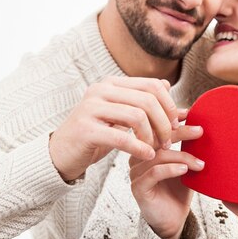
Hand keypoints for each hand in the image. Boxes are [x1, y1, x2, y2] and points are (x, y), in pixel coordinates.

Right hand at [49, 76, 178, 181]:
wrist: (62, 152)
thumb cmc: (96, 134)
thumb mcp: (121, 115)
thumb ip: (144, 103)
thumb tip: (171, 90)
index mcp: (112, 83)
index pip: (152, 85)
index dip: (169, 104)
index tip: (175, 124)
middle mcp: (100, 90)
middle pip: (147, 100)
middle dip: (163, 122)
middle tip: (168, 140)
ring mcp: (91, 108)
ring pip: (137, 116)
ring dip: (152, 136)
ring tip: (157, 149)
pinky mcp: (86, 130)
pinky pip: (121, 137)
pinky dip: (139, 147)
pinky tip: (147, 155)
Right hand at [129, 110, 204, 238]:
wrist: (173, 220)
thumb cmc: (179, 191)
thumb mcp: (186, 164)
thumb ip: (189, 147)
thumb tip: (203, 125)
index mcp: (147, 148)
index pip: (156, 127)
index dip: (171, 118)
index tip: (191, 114)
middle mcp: (138, 157)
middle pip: (157, 138)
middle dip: (180, 132)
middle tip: (200, 132)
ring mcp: (136, 173)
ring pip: (158, 156)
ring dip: (182, 157)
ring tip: (199, 163)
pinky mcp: (138, 188)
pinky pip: (154, 173)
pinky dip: (171, 169)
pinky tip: (185, 171)